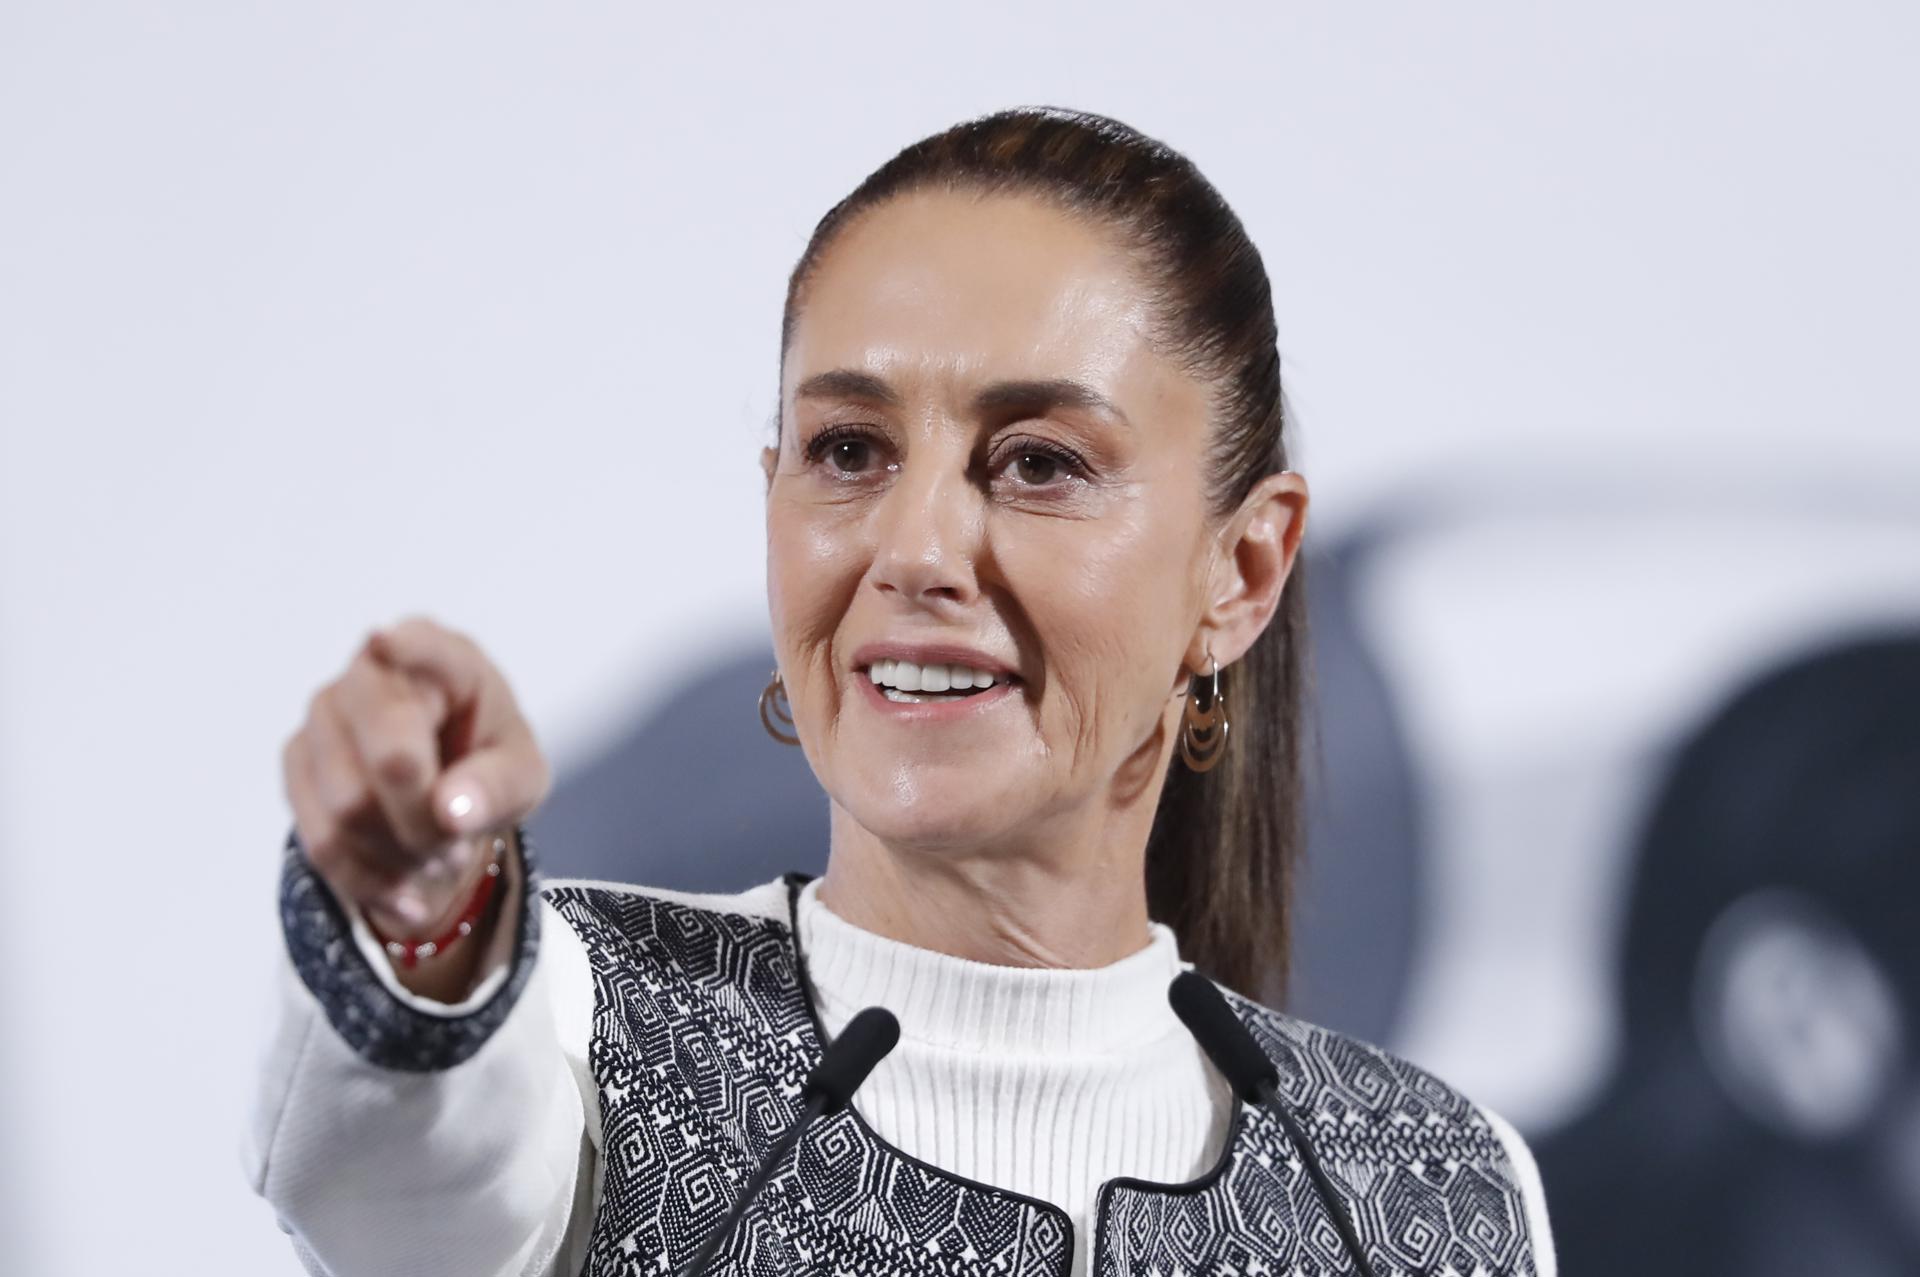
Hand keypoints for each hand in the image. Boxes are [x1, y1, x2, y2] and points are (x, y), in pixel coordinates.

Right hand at [282, 615, 551, 943]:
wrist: (441, 790)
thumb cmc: (487, 763)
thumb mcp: (521, 777)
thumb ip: (499, 787)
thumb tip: (451, 811)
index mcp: (445, 659)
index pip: (424, 647)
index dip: (406, 648)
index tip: (386, 641)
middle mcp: (372, 674)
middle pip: (390, 758)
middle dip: (428, 822)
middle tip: (457, 847)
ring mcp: (324, 714)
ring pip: (348, 809)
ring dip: (401, 856)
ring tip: (436, 859)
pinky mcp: (297, 761)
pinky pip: (321, 841)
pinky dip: (369, 879)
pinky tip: (404, 890)